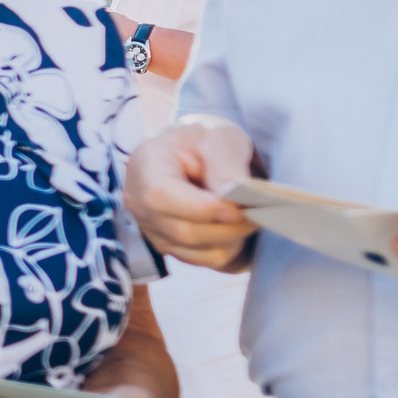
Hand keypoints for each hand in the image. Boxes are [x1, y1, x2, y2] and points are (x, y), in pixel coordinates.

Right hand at [126, 115, 258, 269]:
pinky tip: (230, 225)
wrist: (195, 154)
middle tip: (259, 212)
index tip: (239, 206)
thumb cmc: (205, 142)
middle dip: (227, 226)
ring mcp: (150, 227)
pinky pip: (201, 259)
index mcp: (145, 165)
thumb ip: (226, 164)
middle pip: (182, 230)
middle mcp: (138, 201)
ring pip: (195, 250)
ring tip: (246, 215)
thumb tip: (233, 195)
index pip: (161, 196)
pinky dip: (224, 248)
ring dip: (230, 238)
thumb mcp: (219, 138)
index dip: (202, 208)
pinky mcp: (166, 244)